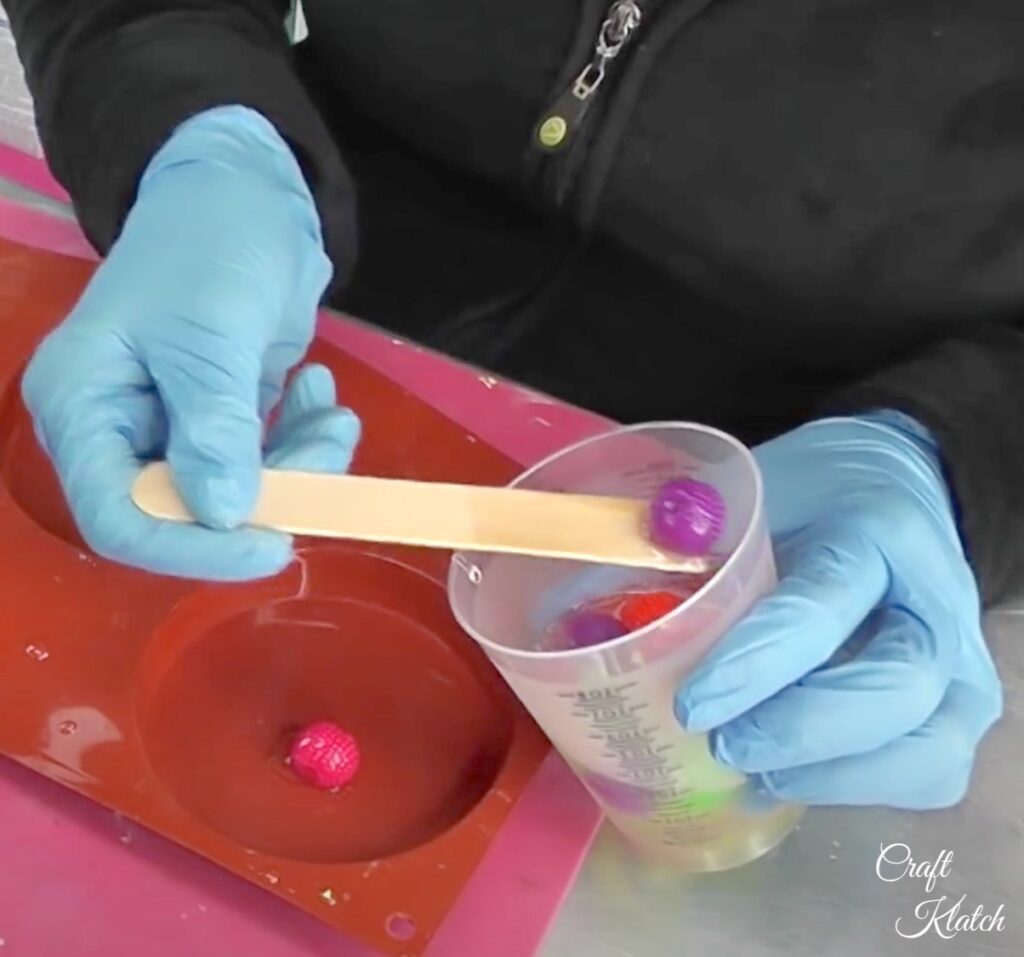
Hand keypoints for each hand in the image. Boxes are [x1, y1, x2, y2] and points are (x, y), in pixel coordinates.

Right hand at [22, 106, 359, 579]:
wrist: (248, 191)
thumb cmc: (208, 242)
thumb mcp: (209, 330)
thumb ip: (211, 423)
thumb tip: (224, 516)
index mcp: (82, 405)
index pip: (118, 516)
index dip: (192, 548)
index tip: (273, 544)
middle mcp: (118, 429)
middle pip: (186, 514)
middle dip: (269, 496)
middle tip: (327, 453)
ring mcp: (173, 426)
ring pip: (238, 493)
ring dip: (301, 465)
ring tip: (336, 413)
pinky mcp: (220, 419)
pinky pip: (265, 460)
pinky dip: (305, 440)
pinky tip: (321, 390)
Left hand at [674, 414, 1001, 808]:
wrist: (897, 490)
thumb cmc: (812, 495)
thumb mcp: (751, 493)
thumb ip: (691, 540)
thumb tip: (585, 595)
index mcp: (876, 531)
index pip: (823, 604)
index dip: (759, 661)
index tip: (695, 704)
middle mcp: (936, 600)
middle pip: (893, 691)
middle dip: (799, 733)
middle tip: (723, 744)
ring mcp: (959, 660)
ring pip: (923, 750)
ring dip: (828, 776)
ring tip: (751, 772)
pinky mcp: (958, 704)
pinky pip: (925, 772)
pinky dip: (853, 788)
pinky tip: (788, 777)